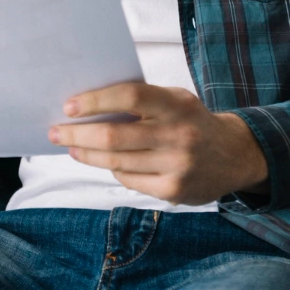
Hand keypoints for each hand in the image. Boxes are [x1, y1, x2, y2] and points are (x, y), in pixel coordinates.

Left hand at [48, 81, 268, 206]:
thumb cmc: (191, 121)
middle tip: (55, 131)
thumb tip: (88, 106)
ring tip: (71, 146)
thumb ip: (141, 101)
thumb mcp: (174, 100)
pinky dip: (113, 170)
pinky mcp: (174, 191)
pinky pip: (129, 180)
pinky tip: (105, 162)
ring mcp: (177, 166)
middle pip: (115, 136)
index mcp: (176, 105)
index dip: (95, 101)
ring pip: (116, 162)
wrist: (234, 155)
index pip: (129, 97)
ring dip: (87, 154)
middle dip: (77, 134)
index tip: (68, 106)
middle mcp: (178, 135)